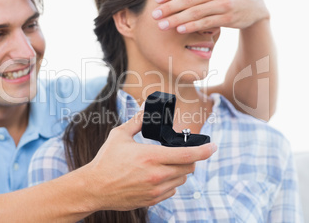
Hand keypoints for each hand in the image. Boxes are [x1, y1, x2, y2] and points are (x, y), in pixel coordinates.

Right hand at [86, 110, 216, 210]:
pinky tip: (158, 176)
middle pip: (188, 168)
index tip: (214, 146)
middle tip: (184, 152)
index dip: (204, 151)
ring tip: (166, 164)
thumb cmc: (106, 160)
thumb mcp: (120, 135)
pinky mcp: (152, 200)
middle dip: (191, 159)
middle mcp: (156, 175)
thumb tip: (146, 108)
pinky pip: (171, 191)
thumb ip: (137, 121)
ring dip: (180, 170)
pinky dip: (170, 182)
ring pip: (181, 180)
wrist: (94, 187)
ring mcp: (155, 190)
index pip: (187, 155)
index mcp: (150, 157)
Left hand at [152, 0, 269, 32]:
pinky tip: (179, 30)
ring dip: (177, 20)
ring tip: (162, 25)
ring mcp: (224, 4)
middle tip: (154, 15)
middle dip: (169, 8)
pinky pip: (206, 23)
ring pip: (196, 13)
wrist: (255, 5)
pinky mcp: (228, 18)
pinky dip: (192, 26)